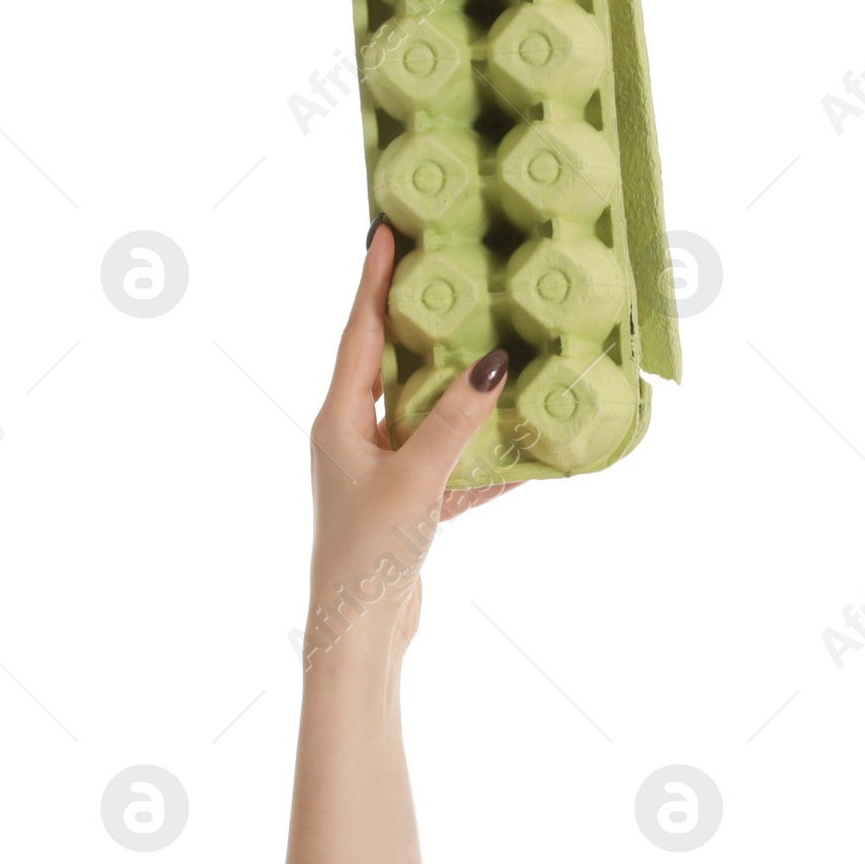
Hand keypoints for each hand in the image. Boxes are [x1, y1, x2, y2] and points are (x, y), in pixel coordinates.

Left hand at [304, 220, 517, 661]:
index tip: (383, 230)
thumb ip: (455, 420)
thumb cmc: (369, 551)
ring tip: (493, 346)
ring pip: (425, 413)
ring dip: (459, 389)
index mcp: (339, 420)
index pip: (359, 333)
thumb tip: (493, 362)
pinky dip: (482, 455)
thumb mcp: (417, 478)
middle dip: (419, 322)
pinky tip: (525, 450)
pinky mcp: (406, 505)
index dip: (373, 280)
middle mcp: (354, 438)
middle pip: (390, 364)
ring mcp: (380, 472)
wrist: (358, 633)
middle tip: (446, 272)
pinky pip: (449, 463)